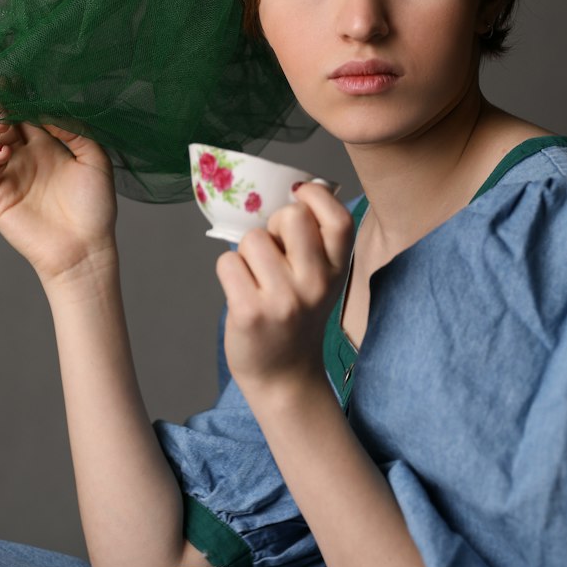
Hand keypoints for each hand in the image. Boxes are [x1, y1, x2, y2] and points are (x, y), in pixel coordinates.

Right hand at [0, 112, 117, 285]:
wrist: (87, 249)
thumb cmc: (95, 208)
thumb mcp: (95, 160)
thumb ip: (75, 132)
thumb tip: (50, 110)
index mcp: (47, 148)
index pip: (26, 115)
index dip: (19, 97)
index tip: (16, 75)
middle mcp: (25, 158)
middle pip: (2, 124)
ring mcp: (8, 177)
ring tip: (0, 119)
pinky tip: (2, 150)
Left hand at [215, 184, 353, 399]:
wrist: (283, 376)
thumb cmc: (296, 318)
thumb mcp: (320, 281)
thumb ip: (314, 243)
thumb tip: (296, 191)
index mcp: (336, 271)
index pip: (338, 219)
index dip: (317, 196)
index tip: (300, 195)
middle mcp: (315, 284)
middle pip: (291, 216)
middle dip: (272, 225)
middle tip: (271, 252)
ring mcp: (284, 300)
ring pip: (252, 238)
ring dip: (246, 253)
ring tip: (255, 279)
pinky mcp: (251, 312)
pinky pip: (228, 262)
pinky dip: (228, 271)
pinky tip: (241, 292)